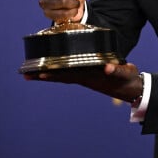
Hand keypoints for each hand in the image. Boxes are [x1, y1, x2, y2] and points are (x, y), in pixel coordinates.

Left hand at [24, 63, 142, 103]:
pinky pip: (69, 73)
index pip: (69, 75)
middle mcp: (84, 78)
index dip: (55, 74)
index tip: (40, 73)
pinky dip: (58, 71)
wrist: (131, 88)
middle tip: (26, 75)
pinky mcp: (87, 75)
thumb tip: (107, 69)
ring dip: (48, 74)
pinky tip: (51, 69)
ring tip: (32, 74)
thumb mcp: (125, 73)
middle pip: (60, 77)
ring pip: (63, 75)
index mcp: (91, 77)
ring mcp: (85, 77)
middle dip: (44, 76)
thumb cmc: (128, 79)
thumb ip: (117, 71)